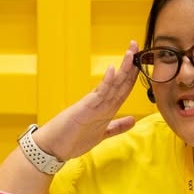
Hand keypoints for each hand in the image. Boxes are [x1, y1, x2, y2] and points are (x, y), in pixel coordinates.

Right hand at [35, 41, 140, 161]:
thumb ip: (116, 127)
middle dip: (130, 65)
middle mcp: (101, 104)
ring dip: (122, 69)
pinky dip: (106, 82)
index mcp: (107, 109)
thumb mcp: (101, 135)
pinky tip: (112, 70)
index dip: (133, 75)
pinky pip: (98, 95)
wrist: (52, 149)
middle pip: (120, 82)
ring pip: (112, 85)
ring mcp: (92, 105)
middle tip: (135, 44)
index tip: (140, 60)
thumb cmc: (72, 141)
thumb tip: (132, 121)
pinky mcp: (83, 109)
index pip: (123, 88)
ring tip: (130, 53)